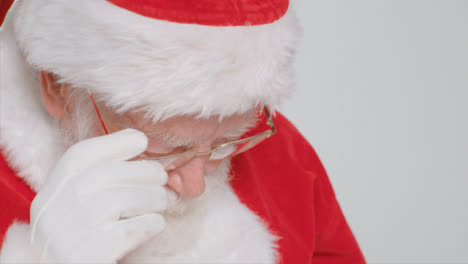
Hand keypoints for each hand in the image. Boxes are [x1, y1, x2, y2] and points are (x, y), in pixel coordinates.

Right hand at [30, 129, 166, 262]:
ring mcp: (71, 233)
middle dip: (144, 171)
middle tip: (162, 178)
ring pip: (123, 200)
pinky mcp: (91, 255)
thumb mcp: (72, 204)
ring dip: (153, 197)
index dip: (116, 142)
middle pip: (107, 174)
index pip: (80, 155)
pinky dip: (152, 222)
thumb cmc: (78, 238)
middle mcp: (55, 209)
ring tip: (162, 201)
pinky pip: (132, 229)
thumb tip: (141, 148)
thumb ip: (96, 180)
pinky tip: (155, 223)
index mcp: (51, 191)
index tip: (141, 141)